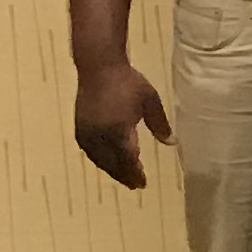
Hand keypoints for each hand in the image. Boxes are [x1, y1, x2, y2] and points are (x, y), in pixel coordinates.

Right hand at [72, 61, 172, 189]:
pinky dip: (99, 159)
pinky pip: (89, 150)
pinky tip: (105, 161)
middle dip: (124, 175)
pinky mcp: (79, 126)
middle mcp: (99, 135)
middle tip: (135, 185)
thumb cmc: (128, 82)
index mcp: (118, 130)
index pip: (128, 159)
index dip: (135, 173)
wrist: (99, 67)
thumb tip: (172, 143)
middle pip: (112, 163)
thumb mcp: (150, 101)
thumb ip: (160, 124)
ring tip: (123, 177)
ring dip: (111, 169)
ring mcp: (86, 131)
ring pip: (99, 159)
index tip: (143, 183)